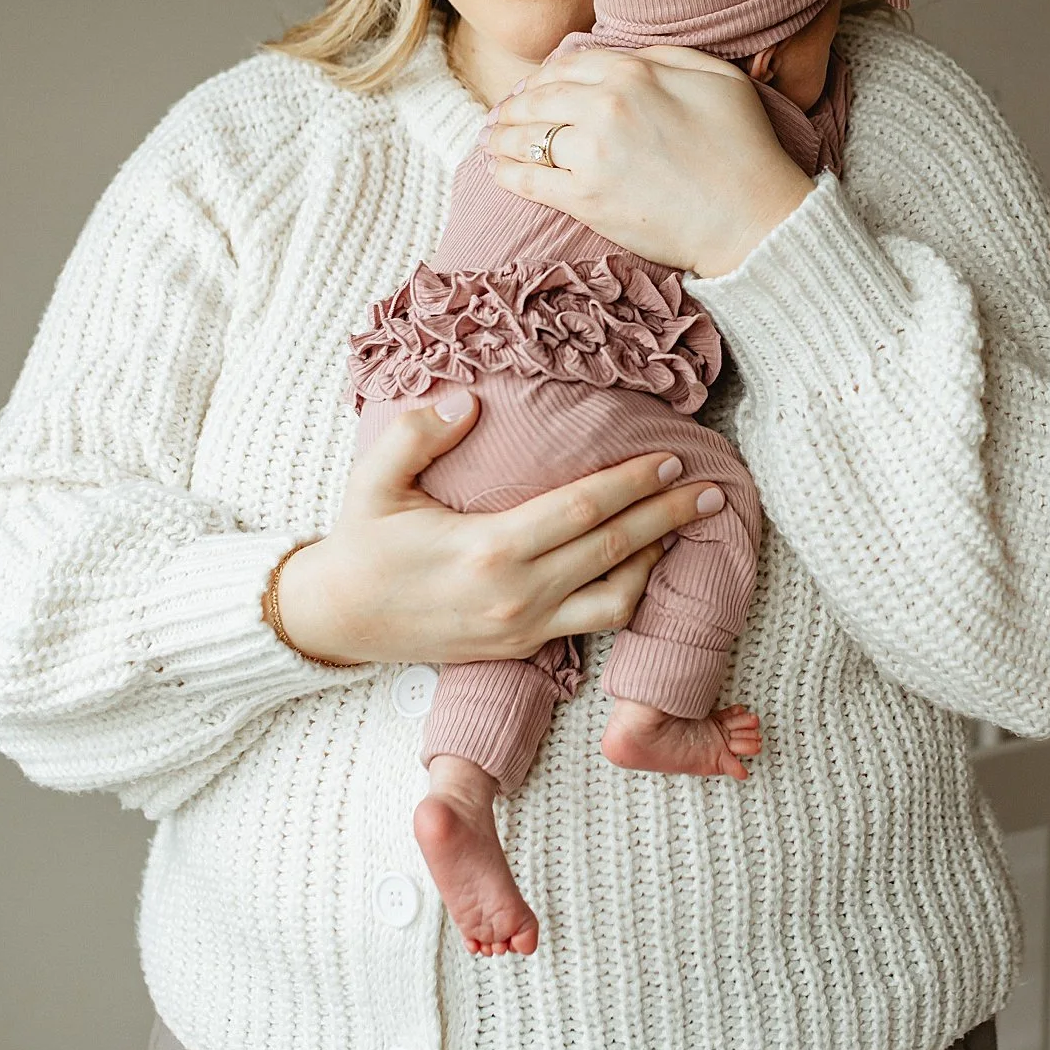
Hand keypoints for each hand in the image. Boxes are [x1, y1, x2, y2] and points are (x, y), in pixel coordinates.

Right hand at [271, 390, 726, 665]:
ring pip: (616, 602)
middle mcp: (517, 594)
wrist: (338, 620)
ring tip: (683, 528)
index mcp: (488, 549)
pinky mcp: (523, 647)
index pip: (583, 510)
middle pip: (615, 551)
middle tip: (711, 490)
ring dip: (657, 563)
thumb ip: (417, 435)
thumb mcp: (373, 481)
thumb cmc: (361, 544)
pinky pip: (592, 623)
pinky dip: (626, 593)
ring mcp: (524, 628)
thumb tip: (466, 402)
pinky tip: (642, 564)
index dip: (634, 483)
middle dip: (668, 517)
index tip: (671, 458)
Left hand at [483, 44, 814, 276]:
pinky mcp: (584, 199)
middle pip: (539, 98)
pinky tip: (499, 172)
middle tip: (504, 114)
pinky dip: (507, 174)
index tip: (536, 87)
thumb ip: (665, 56)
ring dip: (503, 137)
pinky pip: (529, 181)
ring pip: (526, 137)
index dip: (546, 75)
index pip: (568, 64)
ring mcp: (590, 154)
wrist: (752, 219)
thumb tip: (626, 56)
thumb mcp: (717, 77)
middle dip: (516, 105)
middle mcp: (603, 106)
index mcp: (633, 71)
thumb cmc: (744, 148)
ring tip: (494, 142)